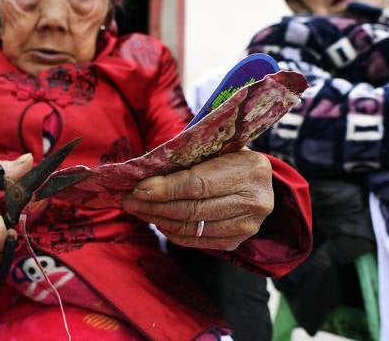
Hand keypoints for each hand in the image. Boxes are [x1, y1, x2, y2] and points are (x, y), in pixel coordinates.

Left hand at [122, 149, 273, 250]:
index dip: (164, 189)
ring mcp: (248, 225)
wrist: (259, 181)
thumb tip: (145, 170)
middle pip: (192, 209)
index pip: (198, 184)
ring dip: (158, 220)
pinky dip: (173, 232)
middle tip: (129, 201)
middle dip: (154, 206)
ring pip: (191, 228)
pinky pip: (196, 241)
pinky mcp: (237, 241)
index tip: (138, 188)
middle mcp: (254, 201)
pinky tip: (157, 221)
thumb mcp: (215, 148)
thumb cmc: (229, 157)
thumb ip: (188, 157)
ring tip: (138, 210)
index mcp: (250, 170)